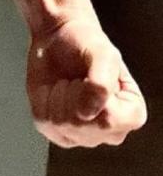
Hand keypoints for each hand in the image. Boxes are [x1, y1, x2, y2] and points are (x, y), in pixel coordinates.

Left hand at [25, 14, 147, 147]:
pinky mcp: (58, 134)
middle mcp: (111, 132)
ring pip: (60, 123)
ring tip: (68, 82)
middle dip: (72, 92)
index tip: (92, 76)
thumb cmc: (86, 44)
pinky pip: (43, 122)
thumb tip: (87, 114)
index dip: (91, 94)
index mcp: (131, 114)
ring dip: (57, 94)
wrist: (58, 38)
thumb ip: (102, 83)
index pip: (108, 120)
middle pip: (81, 125)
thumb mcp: (102, 53)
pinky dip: (42, 100)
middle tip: (78, 77)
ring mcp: (84, 137)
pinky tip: (55, 90)